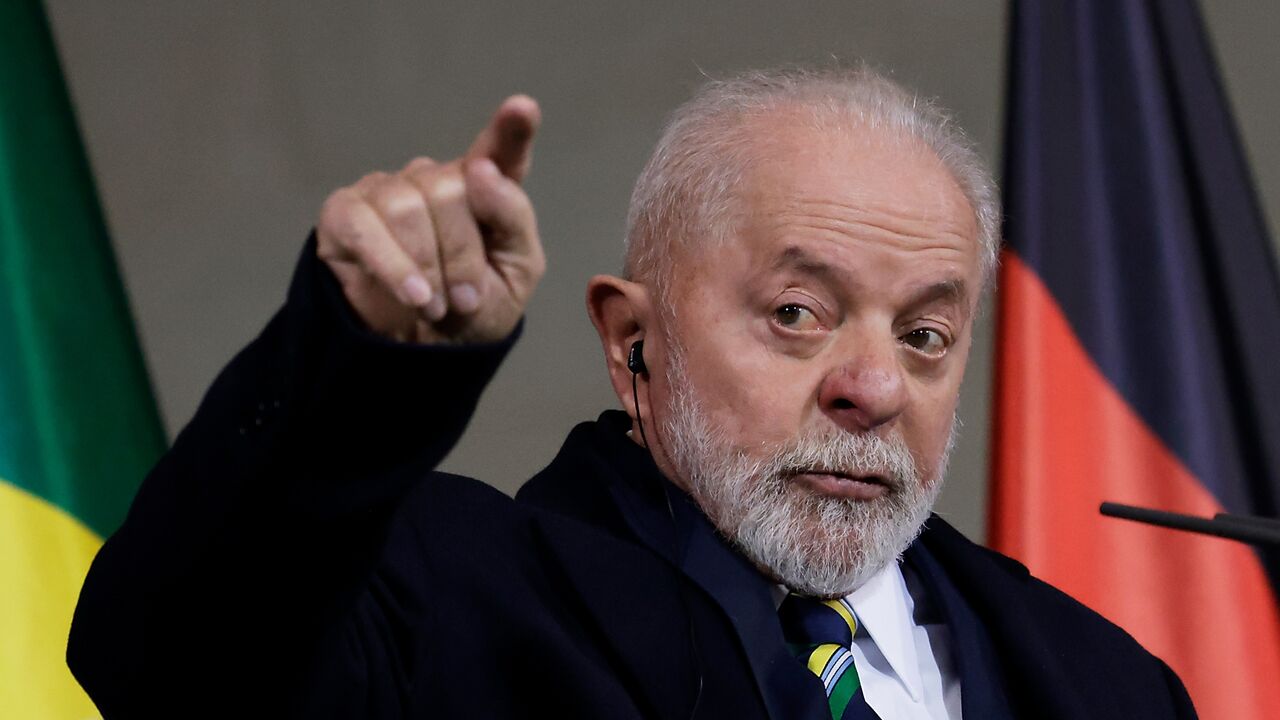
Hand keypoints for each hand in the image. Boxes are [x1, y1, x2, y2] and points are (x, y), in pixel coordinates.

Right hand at [316, 96, 544, 343]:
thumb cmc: (473, 311)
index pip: (498, 151)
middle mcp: (434, 180)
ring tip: (437, 308)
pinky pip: (364, 226)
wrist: (424, 359)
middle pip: (450, 188)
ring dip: (429, 268)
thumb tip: (480, 172)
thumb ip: (511, 218)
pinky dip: (393, 265)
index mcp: (485, 189)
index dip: (510, 130)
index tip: (523, 108)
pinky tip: (415, 296)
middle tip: (464, 302)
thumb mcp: (515, 272)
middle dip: (462, 255)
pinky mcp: (343, 215)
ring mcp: (386, 192)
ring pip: (408, 206)